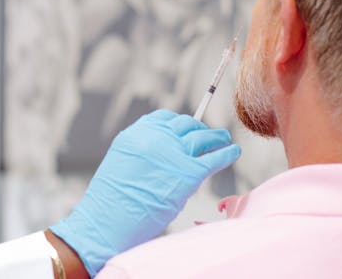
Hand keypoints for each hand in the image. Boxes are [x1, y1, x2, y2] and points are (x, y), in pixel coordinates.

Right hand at [49, 109, 240, 275]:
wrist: (107, 222)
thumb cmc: (111, 203)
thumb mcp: (121, 165)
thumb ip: (142, 154)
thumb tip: (166, 156)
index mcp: (136, 134)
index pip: (164, 119)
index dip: (178, 123)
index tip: (186, 126)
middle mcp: (155, 138)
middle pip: (185, 125)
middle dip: (198, 129)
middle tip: (208, 133)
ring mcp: (172, 153)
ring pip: (202, 138)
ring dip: (215, 137)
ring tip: (224, 138)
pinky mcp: (188, 173)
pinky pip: (213, 158)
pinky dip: (226, 153)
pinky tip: (234, 151)